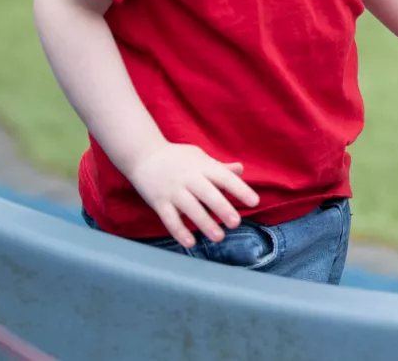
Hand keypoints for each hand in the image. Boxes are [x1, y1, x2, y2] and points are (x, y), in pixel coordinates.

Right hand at [126, 142, 260, 248]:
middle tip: (236, 223)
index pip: (224, 178)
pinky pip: (169, 219)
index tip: (254, 202)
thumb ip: (219, 167)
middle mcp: (189, 178)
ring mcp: (173, 191)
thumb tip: (241, 169)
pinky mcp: (158, 202)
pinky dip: (179, 232)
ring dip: (204, 224)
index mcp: (202, 167)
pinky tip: (190, 243)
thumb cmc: (176, 157)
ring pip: (190, 209)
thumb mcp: (199, 157)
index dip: (240, 189)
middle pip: (208, 194)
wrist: (142, 154)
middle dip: (222, 209)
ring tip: (218, 237)